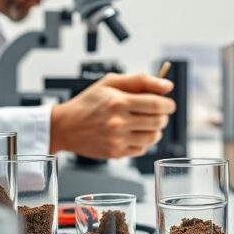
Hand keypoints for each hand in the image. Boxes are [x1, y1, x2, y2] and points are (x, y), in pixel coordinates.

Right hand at [49, 73, 175, 157]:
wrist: (65, 127)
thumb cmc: (89, 102)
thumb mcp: (110, 83)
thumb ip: (140, 81)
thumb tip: (167, 86)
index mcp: (118, 102)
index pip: (156, 104)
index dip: (168, 104)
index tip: (168, 104)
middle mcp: (118, 122)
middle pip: (158, 121)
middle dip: (163, 116)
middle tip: (157, 113)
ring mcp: (117, 140)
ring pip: (153, 137)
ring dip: (156, 130)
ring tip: (147, 124)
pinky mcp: (116, 153)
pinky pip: (142, 149)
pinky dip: (144, 142)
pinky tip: (134, 134)